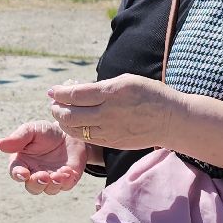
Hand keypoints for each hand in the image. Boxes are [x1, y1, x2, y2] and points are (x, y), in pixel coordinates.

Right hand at [0, 120, 89, 194]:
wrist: (70, 133)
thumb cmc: (46, 132)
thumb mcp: (32, 130)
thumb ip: (18, 138)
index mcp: (23, 162)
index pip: (16, 173)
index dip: (18, 175)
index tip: (24, 173)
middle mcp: (35, 173)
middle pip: (32, 187)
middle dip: (37, 184)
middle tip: (43, 176)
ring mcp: (51, 179)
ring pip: (48, 190)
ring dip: (53, 185)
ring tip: (59, 174)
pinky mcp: (67, 180)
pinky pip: (65, 186)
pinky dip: (66, 181)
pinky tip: (68, 171)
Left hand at [46, 75, 181, 152]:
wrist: (170, 119)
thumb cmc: (149, 94)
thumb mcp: (125, 81)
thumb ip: (100, 86)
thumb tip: (76, 89)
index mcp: (111, 93)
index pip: (75, 95)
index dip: (59, 93)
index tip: (52, 92)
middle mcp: (108, 113)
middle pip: (70, 114)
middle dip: (57, 109)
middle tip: (54, 104)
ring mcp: (110, 130)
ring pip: (75, 129)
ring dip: (63, 122)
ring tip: (61, 115)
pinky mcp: (112, 142)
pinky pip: (87, 138)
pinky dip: (76, 131)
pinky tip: (74, 125)